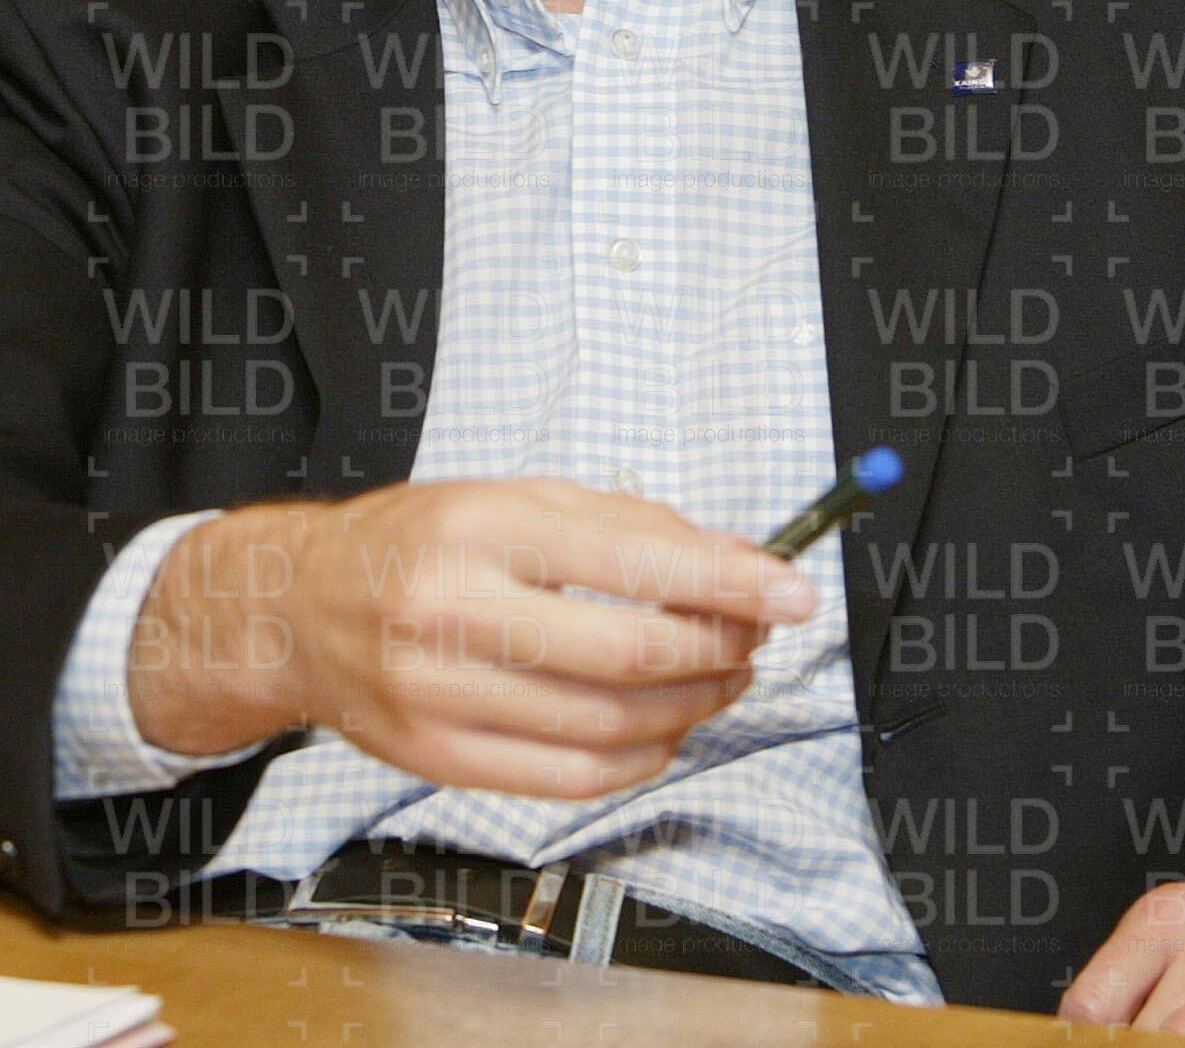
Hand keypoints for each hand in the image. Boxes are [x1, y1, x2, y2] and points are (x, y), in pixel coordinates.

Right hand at [128, 478, 815, 800]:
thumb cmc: (420, 540)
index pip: (633, 562)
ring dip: (692, 709)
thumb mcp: (519, 496)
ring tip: (720, 677)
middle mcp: (456, 611)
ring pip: (609, 727)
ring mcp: (441, 695)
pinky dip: (641, 761)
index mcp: (484, 527)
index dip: (728, 582)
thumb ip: (629, 525)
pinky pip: (570, 780)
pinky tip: (664, 729)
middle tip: (755, 635)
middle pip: (629, 656)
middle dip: (718, 651)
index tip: (792, 590)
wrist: (300, 607)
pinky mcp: (437, 759)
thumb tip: (737, 557)